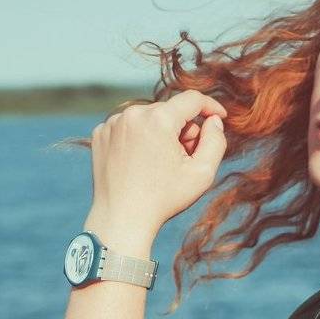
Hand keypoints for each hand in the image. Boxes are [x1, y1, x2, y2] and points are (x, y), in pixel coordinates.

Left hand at [89, 89, 228, 239]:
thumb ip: (216, 141)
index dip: (210, 107)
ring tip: (158, 164)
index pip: (192, 99)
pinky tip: (139, 162)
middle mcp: (132, 114)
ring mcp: (112, 123)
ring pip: (148, 118)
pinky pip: (128, 127)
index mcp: (158, 119)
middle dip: (182, 130)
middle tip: (182, 159)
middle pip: (170, 110)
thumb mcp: (202, 173)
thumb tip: (213, 120)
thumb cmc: (164, 200)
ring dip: (159, 133)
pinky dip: (138, 139)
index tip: (219, 117)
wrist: (121, 219)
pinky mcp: (100, 133)